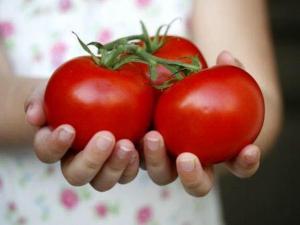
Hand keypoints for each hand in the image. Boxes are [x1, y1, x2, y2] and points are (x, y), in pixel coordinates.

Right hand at [25, 88, 139, 190]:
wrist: (101, 92)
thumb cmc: (75, 89)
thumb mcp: (56, 86)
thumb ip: (40, 98)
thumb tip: (33, 116)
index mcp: (58, 145)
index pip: (47, 152)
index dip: (54, 145)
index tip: (69, 128)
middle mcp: (78, 162)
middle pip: (77, 176)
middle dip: (90, 161)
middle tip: (106, 138)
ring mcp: (102, 167)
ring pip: (103, 182)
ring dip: (115, 167)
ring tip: (127, 145)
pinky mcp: (124, 164)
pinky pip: (127, 174)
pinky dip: (134, 164)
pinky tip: (144, 144)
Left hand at [142, 51, 260, 196]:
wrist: (167, 92)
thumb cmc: (197, 90)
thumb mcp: (211, 79)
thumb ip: (224, 70)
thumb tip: (226, 56)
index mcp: (216, 152)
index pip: (239, 166)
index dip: (246, 163)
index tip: (249, 149)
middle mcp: (192, 163)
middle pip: (197, 185)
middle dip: (193, 177)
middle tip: (186, 158)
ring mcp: (166, 160)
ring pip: (162, 175)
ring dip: (157, 161)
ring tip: (152, 136)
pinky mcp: (141, 151)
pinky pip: (135, 158)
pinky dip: (132, 152)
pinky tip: (127, 135)